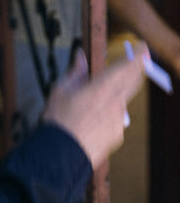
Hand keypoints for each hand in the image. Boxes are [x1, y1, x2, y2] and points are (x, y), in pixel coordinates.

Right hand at [43, 44, 145, 169]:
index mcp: (101, 88)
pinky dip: (111, 110)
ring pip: (124, 99)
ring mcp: (118, 120)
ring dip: (120, 90)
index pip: (126, 67)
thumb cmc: (59, 121)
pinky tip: (95, 115)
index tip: (142, 47)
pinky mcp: (117, 134)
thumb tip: (80, 56)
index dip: (137, 55)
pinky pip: (118, 116)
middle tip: (137, 60)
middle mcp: (115, 103)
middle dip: (137, 69)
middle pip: (133, 81)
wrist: (62, 155)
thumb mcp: (60, 90)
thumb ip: (75, 72)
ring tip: (103, 91)